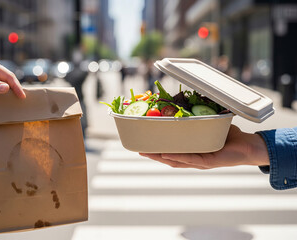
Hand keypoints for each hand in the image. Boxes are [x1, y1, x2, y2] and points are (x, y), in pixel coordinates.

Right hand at [140, 125, 269, 168]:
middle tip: (138, 149)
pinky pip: (191, 159)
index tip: (143, 143)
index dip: (156, 149)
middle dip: (153, 154)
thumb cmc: (229, 136)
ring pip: (176, 161)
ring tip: (147, 152)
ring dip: (160, 157)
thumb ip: (198, 115)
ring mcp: (200, 162)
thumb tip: (187, 100)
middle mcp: (193, 158)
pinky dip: (178, 156)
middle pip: (168, 158)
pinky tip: (167, 153)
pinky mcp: (208, 162)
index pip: (170, 151)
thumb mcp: (210, 123)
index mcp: (191, 151)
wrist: (248, 146)